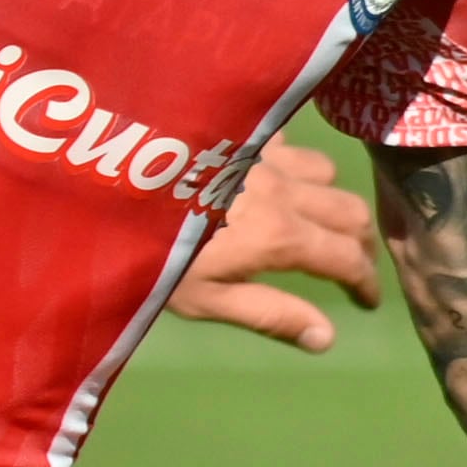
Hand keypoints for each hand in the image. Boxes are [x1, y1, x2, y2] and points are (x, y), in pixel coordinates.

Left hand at [165, 141, 381, 350]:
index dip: (365, 284)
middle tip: (347, 266)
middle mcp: (282, 189)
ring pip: (324, 172)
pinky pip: (286, 140)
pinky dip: (292, 161)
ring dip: (327, 199)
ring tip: (310, 220)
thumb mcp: (205, 299)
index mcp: (278, 236)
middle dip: (358, 243)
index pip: (347, 259)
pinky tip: (270, 173)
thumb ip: (270, 315)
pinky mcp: (238, 128)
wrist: (100, 187)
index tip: (366, 302)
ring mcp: (262, 153)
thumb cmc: (147, 254)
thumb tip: (327, 339)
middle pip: (350, 212)